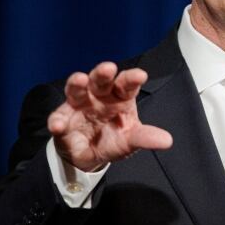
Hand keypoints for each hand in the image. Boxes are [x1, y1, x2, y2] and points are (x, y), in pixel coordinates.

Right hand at [47, 62, 172, 171]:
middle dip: (103, 73)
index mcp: (119, 98)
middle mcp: (99, 95)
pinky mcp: (62, 118)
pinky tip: (58, 125)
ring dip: (77, 84)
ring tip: (79, 80)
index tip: (140, 75)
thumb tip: (168, 141)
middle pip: (100, 80)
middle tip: (108, 68)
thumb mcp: (130, 141)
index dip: (132, 78)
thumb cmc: (112, 140)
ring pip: (77, 89)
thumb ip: (145, 138)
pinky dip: (57, 121)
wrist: (88, 156)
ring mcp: (79, 104)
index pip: (127, 85)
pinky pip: (58, 118)